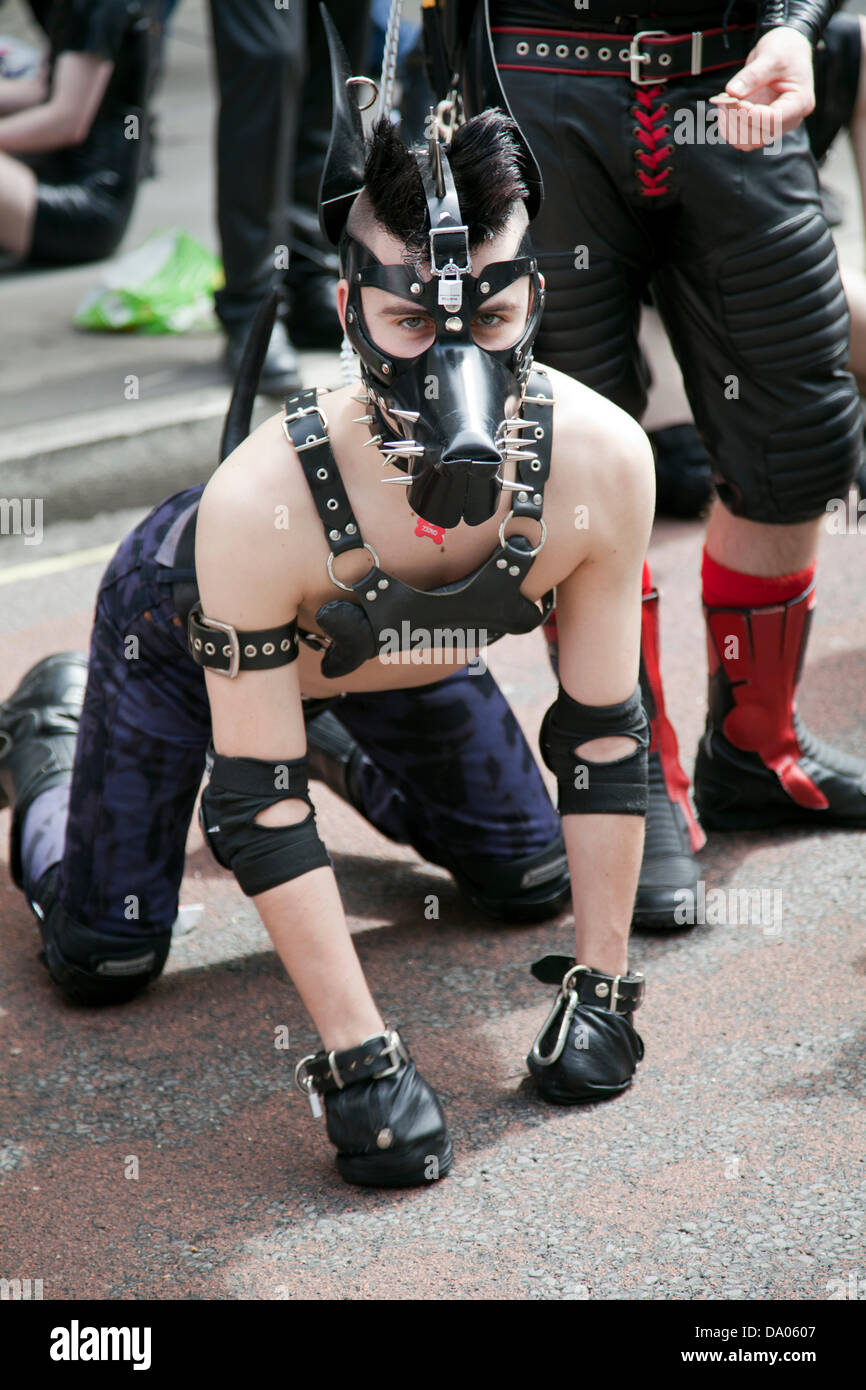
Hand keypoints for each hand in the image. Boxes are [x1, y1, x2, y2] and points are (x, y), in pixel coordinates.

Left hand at [709, 27, 814, 150]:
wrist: (786, 50)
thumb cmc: (785, 50)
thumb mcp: (771, 56)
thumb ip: (753, 75)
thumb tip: (732, 92)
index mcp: (799, 103)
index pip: (773, 120)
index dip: (750, 114)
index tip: (735, 99)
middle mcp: (788, 119)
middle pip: (759, 136)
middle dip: (738, 120)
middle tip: (725, 98)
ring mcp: (774, 125)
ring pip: (748, 142)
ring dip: (731, 126)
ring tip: (723, 102)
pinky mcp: (761, 125)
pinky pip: (741, 137)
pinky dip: (728, 127)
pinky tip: (725, 107)